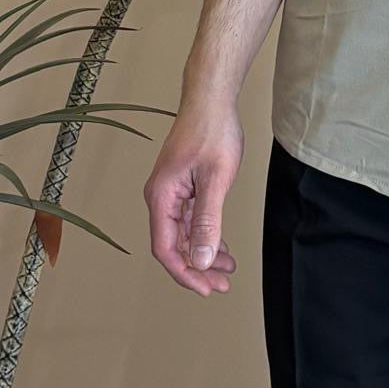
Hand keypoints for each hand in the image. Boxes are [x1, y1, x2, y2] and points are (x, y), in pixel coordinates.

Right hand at [144, 100, 243, 295]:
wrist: (212, 98)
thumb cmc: (212, 131)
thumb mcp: (216, 180)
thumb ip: (207, 221)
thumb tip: (200, 260)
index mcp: (161, 197)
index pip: (166, 249)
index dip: (185, 273)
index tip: (206, 288)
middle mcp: (160, 197)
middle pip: (174, 245)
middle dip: (198, 267)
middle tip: (223, 283)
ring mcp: (171, 191)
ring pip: (183, 234)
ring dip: (204, 253)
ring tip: (227, 268)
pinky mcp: (182, 185)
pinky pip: (189, 219)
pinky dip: (205, 234)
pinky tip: (221, 245)